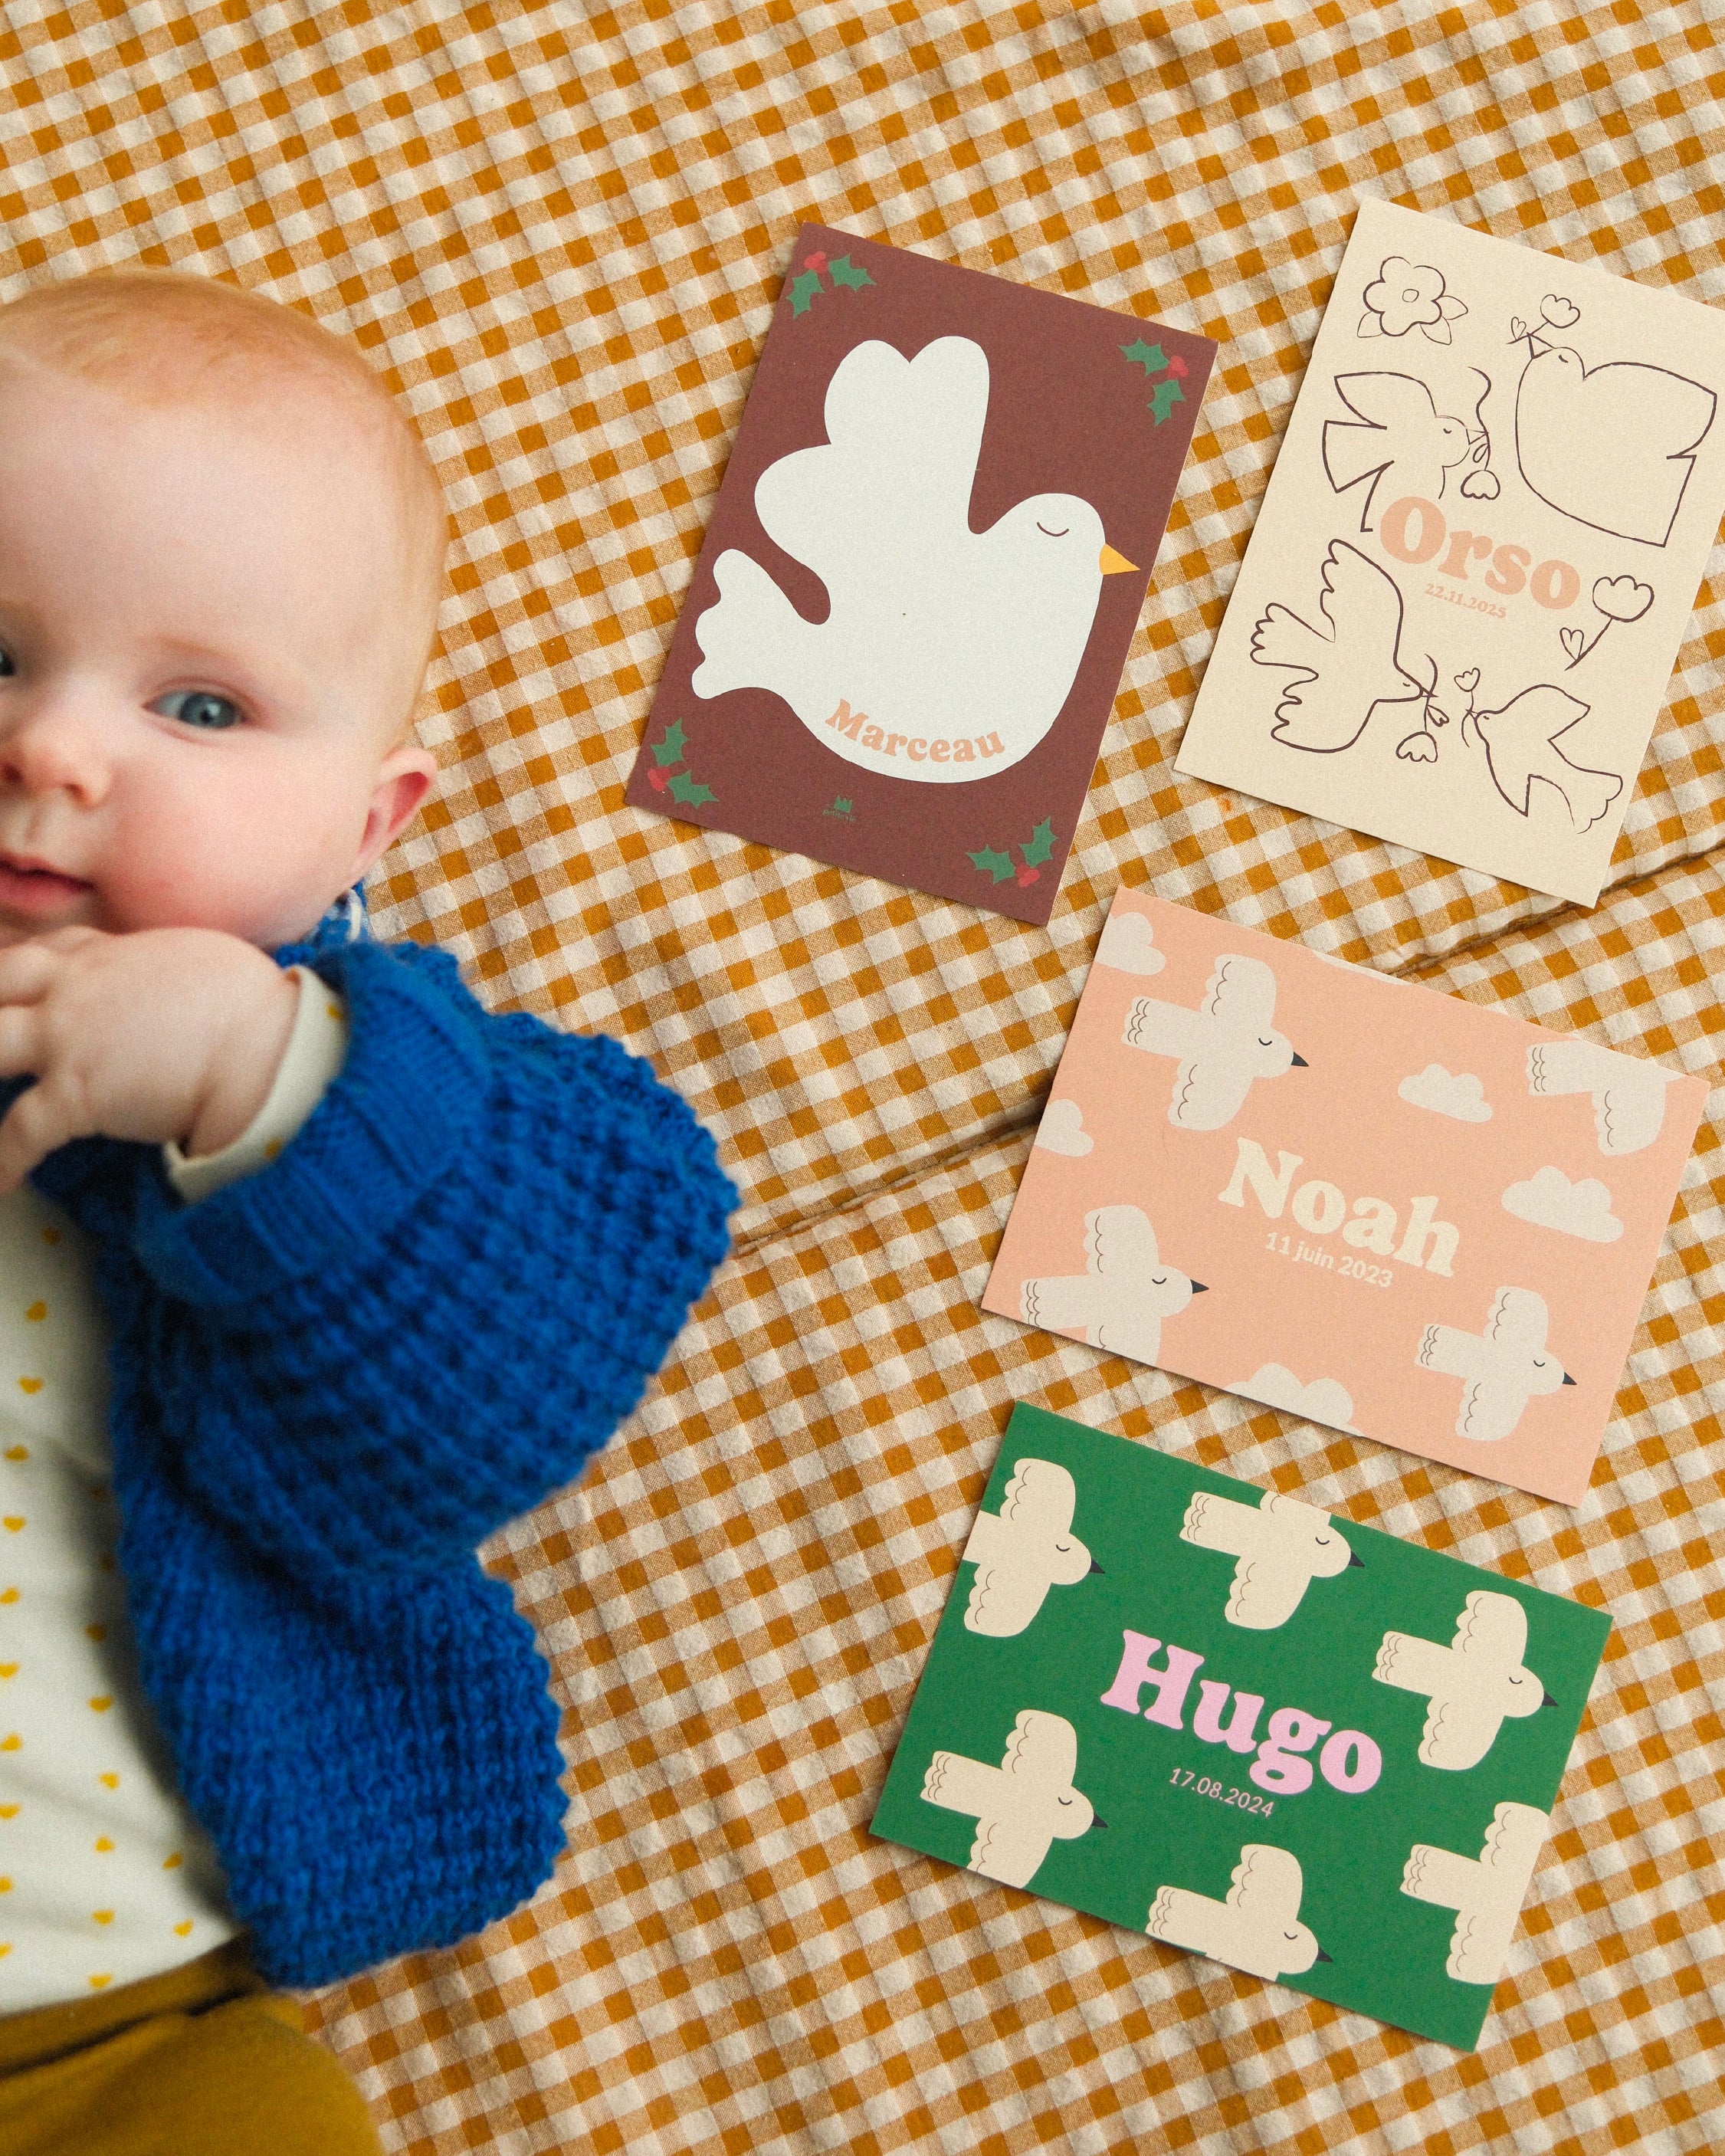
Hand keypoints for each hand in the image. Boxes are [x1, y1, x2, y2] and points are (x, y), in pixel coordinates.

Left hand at [0, 927, 299, 1192]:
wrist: (263, 1045)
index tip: (17, 988)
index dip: (20, 971)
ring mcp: (68, 1041)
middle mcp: (74, 992)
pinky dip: (3, 1160)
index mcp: (107, 957)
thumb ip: (158, 970)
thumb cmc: (250, 1003)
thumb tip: (169, 987)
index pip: (45, 953)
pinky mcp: (76, 1096)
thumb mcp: (195, 959)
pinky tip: (1, 1183)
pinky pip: (20, 1131)